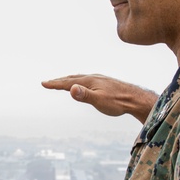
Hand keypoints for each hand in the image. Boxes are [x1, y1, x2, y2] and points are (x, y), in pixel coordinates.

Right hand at [41, 74, 157, 123]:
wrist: (136, 98)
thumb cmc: (118, 102)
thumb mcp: (99, 101)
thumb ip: (85, 95)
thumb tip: (70, 88)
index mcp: (89, 81)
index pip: (68, 82)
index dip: (55, 83)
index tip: (43, 83)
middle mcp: (93, 77)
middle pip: (72, 78)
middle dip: (59, 81)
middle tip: (47, 83)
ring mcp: (99, 79)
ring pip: (80, 78)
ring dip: (69, 80)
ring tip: (62, 82)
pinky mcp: (105, 83)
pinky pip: (87, 80)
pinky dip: (79, 81)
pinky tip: (83, 85)